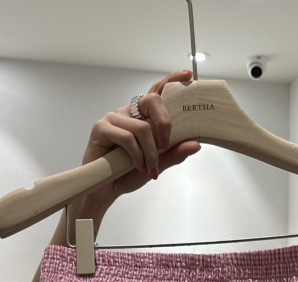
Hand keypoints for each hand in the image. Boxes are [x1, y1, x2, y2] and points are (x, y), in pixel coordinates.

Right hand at [83, 69, 201, 203]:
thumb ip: (174, 154)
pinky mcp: (101, 128)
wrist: (106, 190)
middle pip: (152, 101)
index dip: (170, 81)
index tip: (187, 75)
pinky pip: (127, 137)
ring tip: (150, 169)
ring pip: (142, 128)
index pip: (156, 92)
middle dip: (165, 124)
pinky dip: (137, 155)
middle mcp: (128, 113)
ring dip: (150, 153)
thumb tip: (196, 144)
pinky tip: (138, 167)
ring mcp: (113, 118)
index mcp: (141, 116)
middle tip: (166, 146)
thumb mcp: (157, 164)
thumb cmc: (127, 174)